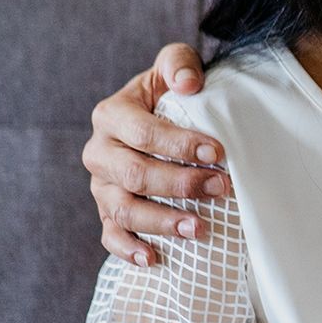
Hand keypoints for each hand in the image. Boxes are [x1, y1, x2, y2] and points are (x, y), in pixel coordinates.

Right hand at [83, 41, 229, 265]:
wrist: (155, 115)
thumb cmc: (170, 92)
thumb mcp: (174, 66)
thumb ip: (179, 64)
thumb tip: (190, 84)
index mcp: (111, 115)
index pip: (144, 134)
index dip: (180, 145)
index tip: (219, 154)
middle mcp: (99, 152)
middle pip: (135, 175)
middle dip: (180, 184)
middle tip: (221, 188)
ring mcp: (101, 185)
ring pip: (123, 209)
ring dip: (161, 222)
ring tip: (200, 228)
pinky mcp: (106, 211)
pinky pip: (110, 235)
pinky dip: (129, 249)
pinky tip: (154, 258)